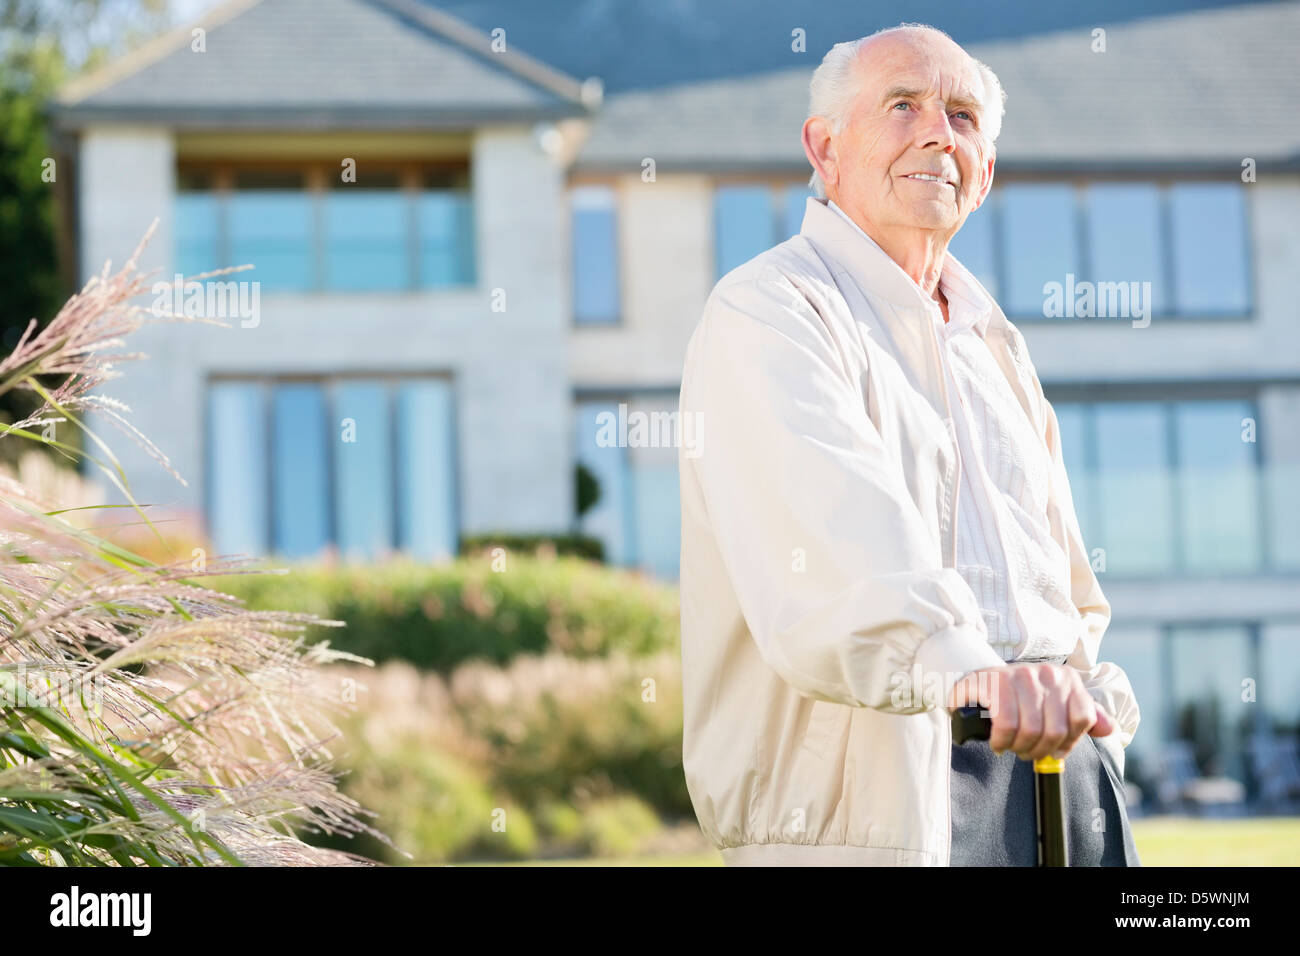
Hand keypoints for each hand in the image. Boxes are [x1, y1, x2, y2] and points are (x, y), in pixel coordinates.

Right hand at [947, 662, 1114, 760]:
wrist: (977, 683)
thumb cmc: (1019, 701)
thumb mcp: (1053, 706)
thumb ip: (1083, 716)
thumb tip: (1110, 729)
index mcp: (1067, 679)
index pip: (1082, 719)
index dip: (1068, 742)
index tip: (1053, 748)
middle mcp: (1047, 673)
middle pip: (1056, 730)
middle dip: (1040, 750)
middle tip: (1026, 752)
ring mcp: (1020, 675)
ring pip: (1032, 730)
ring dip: (1019, 747)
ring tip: (1011, 746)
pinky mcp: (995, 682)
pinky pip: (1006, 724)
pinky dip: (1001, 741)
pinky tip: (997, 742)